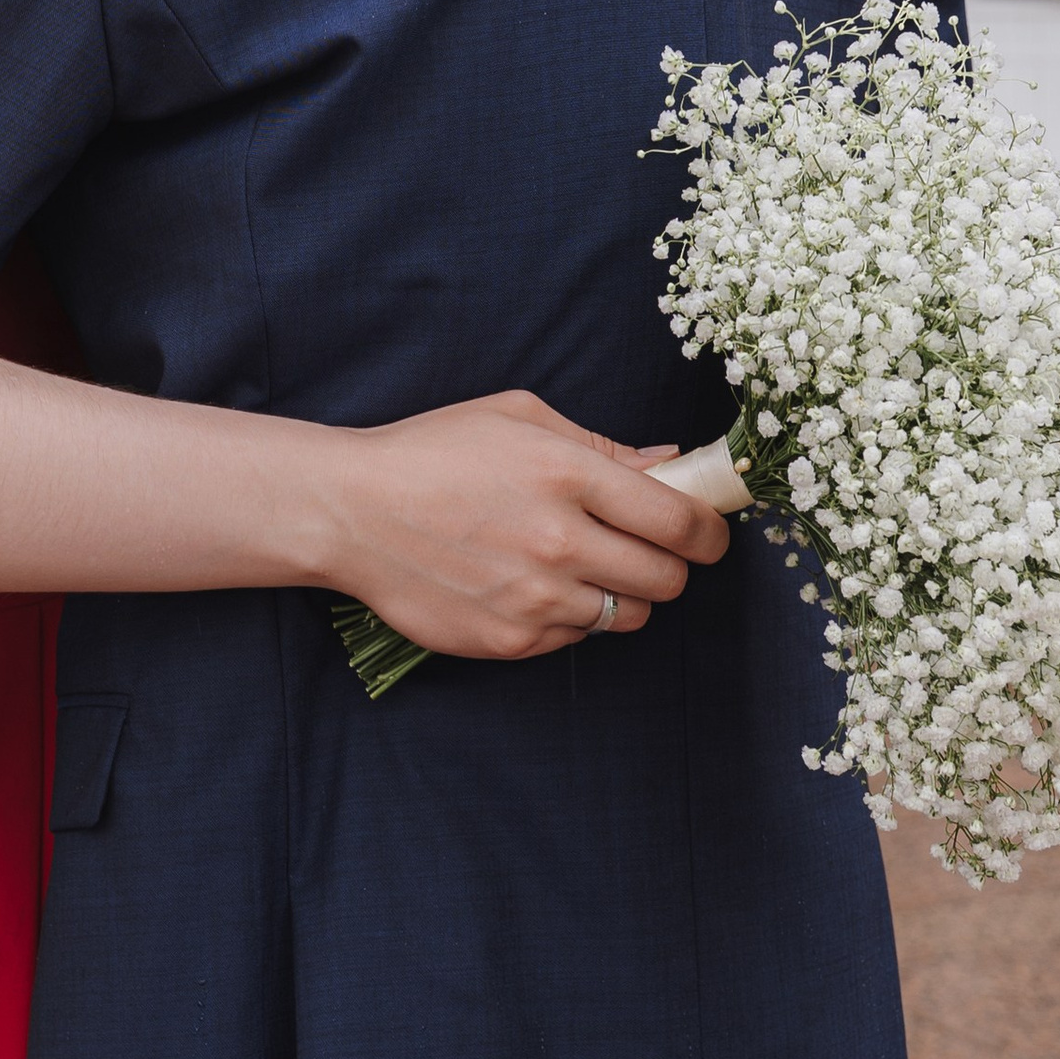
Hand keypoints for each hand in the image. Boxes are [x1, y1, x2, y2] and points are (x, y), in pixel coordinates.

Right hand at [325, 390, 731, 662]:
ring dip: (620, 592)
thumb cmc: (431, 452)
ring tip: (578, 564)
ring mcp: (536, 597)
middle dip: (670, 565)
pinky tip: (530, 583)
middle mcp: (559, 540)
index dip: (710, 531)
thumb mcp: (516, 418)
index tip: (707, 532)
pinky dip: (569, 615)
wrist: (349, 512)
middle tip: (645, 548)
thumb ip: (600, 445)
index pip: (680, 521)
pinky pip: (576, 637)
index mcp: (567, 473)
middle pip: (668, 578)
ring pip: (628, 614)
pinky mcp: (512, 641)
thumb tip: (670, 467)